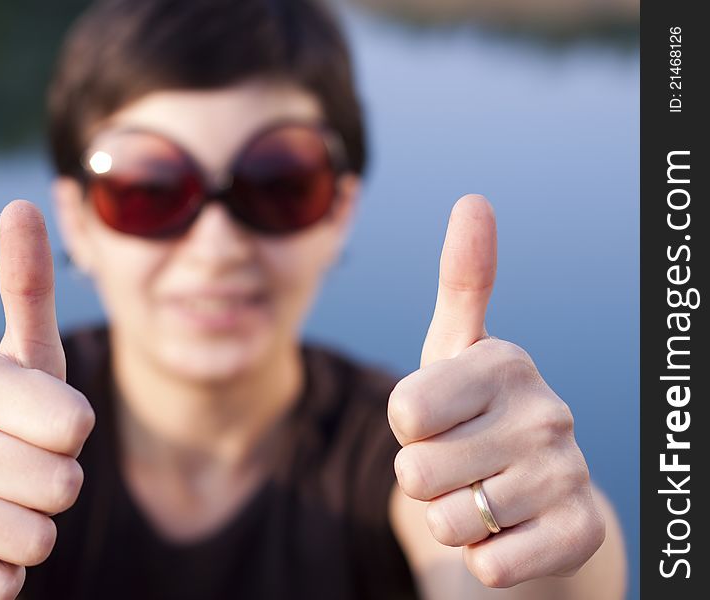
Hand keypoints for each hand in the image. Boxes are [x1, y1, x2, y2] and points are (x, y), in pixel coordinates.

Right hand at [0, 201, 95, 598]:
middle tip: (18, 476)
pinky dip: (1, 578)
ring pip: (37, 540)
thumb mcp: (26, 360)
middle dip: (55, 490)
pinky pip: (1, 586)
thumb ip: (28, 288)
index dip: (72, 438)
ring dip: (31, 535)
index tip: (43, 429)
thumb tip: (21, 202)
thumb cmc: (2, 428)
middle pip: (63, 485)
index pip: (76, 425)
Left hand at [388, 195, 604, 586]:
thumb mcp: (456, 349)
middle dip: (424, 479)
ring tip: (481, 495)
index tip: (437, 419)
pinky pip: (491, 566)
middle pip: (417, 471)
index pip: (403, 410)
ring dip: (451, 520)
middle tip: (458, 464)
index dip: (407, 428)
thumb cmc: (475, 414)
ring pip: (448, 522)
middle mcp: (546, 412)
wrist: (534, 496)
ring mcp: (566, 474)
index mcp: (505, 361)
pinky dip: (484, 558)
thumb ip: (461, 280)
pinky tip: (507, 531)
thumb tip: (474, 200)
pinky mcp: (579, 533)